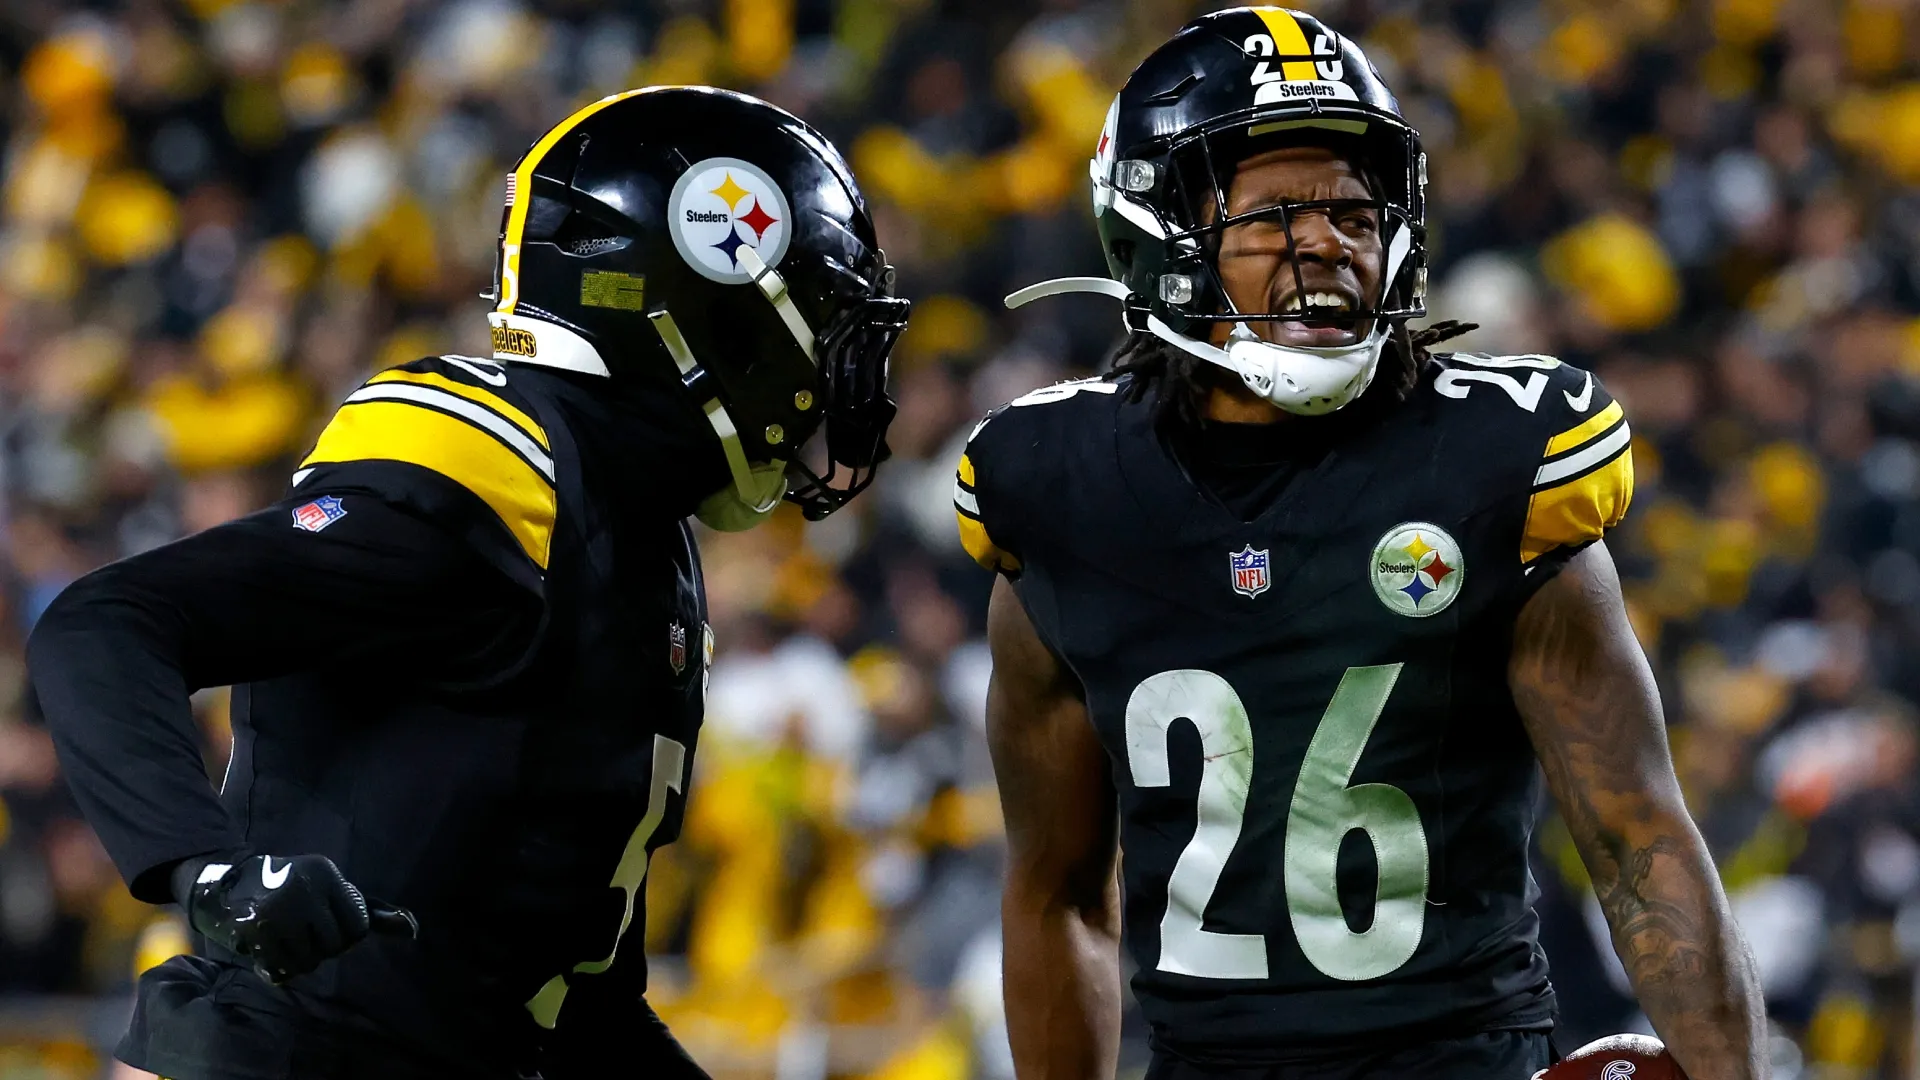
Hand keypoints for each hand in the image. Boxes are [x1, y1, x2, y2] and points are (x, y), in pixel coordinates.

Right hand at [175, 853, 417, 982]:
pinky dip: (278, 969)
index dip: (345, 937)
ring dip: (299, 961)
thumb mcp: (330, 892)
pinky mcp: (254, 929)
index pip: (358, 927)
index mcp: (327, 874)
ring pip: (309, 962)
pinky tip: (268, 953)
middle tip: (302, 936)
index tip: (326, 928)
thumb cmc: (289, 889)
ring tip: (286, 942)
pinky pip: (282, 970)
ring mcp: (278, 909)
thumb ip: (371, 912)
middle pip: (334, 946)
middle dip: (321, 949)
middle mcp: (305, 888)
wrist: (222, 885)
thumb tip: (414, 929)